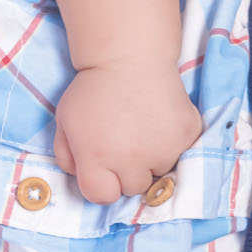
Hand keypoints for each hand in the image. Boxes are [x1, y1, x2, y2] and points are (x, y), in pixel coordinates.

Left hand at [51, 59, 202, 204]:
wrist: (130, 55)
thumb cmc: (93, 88)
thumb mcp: (65, 121)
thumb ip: (66, 156)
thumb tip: (80, 177)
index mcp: (96, 156)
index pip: (101, 196)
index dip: (100, 183)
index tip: (102, 167)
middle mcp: (131, 157)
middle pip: (132, 189)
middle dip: (127, 172)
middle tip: (124, 144)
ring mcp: (164, 147)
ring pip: (159, 173)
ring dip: (151, 160)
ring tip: (143, 131)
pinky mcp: (187, 134)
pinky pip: (181, 154)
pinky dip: (172, 144)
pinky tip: (160, 123)